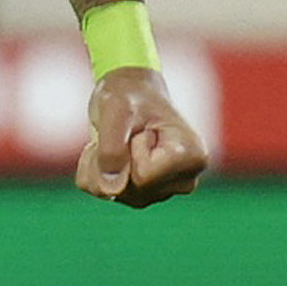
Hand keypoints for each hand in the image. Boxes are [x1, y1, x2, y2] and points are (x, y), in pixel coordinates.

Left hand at [77, 67, 208, 207]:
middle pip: (132, 190)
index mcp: (191, 157)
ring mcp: (165, 189)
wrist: (129, 90)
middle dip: (112, 160)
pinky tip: (107, 150)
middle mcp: (184, 180)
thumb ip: (112, 149)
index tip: (140, 128)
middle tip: (122, 131)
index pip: (143, 176)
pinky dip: (95, 170)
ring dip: (101, 164)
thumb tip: (110, 190)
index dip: (128, 150)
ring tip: (116, 138)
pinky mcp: (145, 193)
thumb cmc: (128, 94)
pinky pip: (105, 193)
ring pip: (117, 195)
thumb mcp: (116, 110)